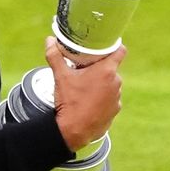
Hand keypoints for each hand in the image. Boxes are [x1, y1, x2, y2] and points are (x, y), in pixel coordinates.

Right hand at [45, 36, 125, 151]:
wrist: (73, 130)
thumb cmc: (70, 102)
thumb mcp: (61, 76)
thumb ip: (55, 56)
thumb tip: (49, 40)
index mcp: (106, 71)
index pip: (120, 51)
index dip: (114, 46)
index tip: (104, 46)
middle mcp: (116, 83)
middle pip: (111, 68)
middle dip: (100, 67)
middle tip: (86, 68)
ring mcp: (117, 98)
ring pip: (111, 84)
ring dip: (102, 83)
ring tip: (86, 86)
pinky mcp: (115, 110)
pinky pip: (110, 99)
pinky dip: (102, 98)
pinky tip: (89, 101)